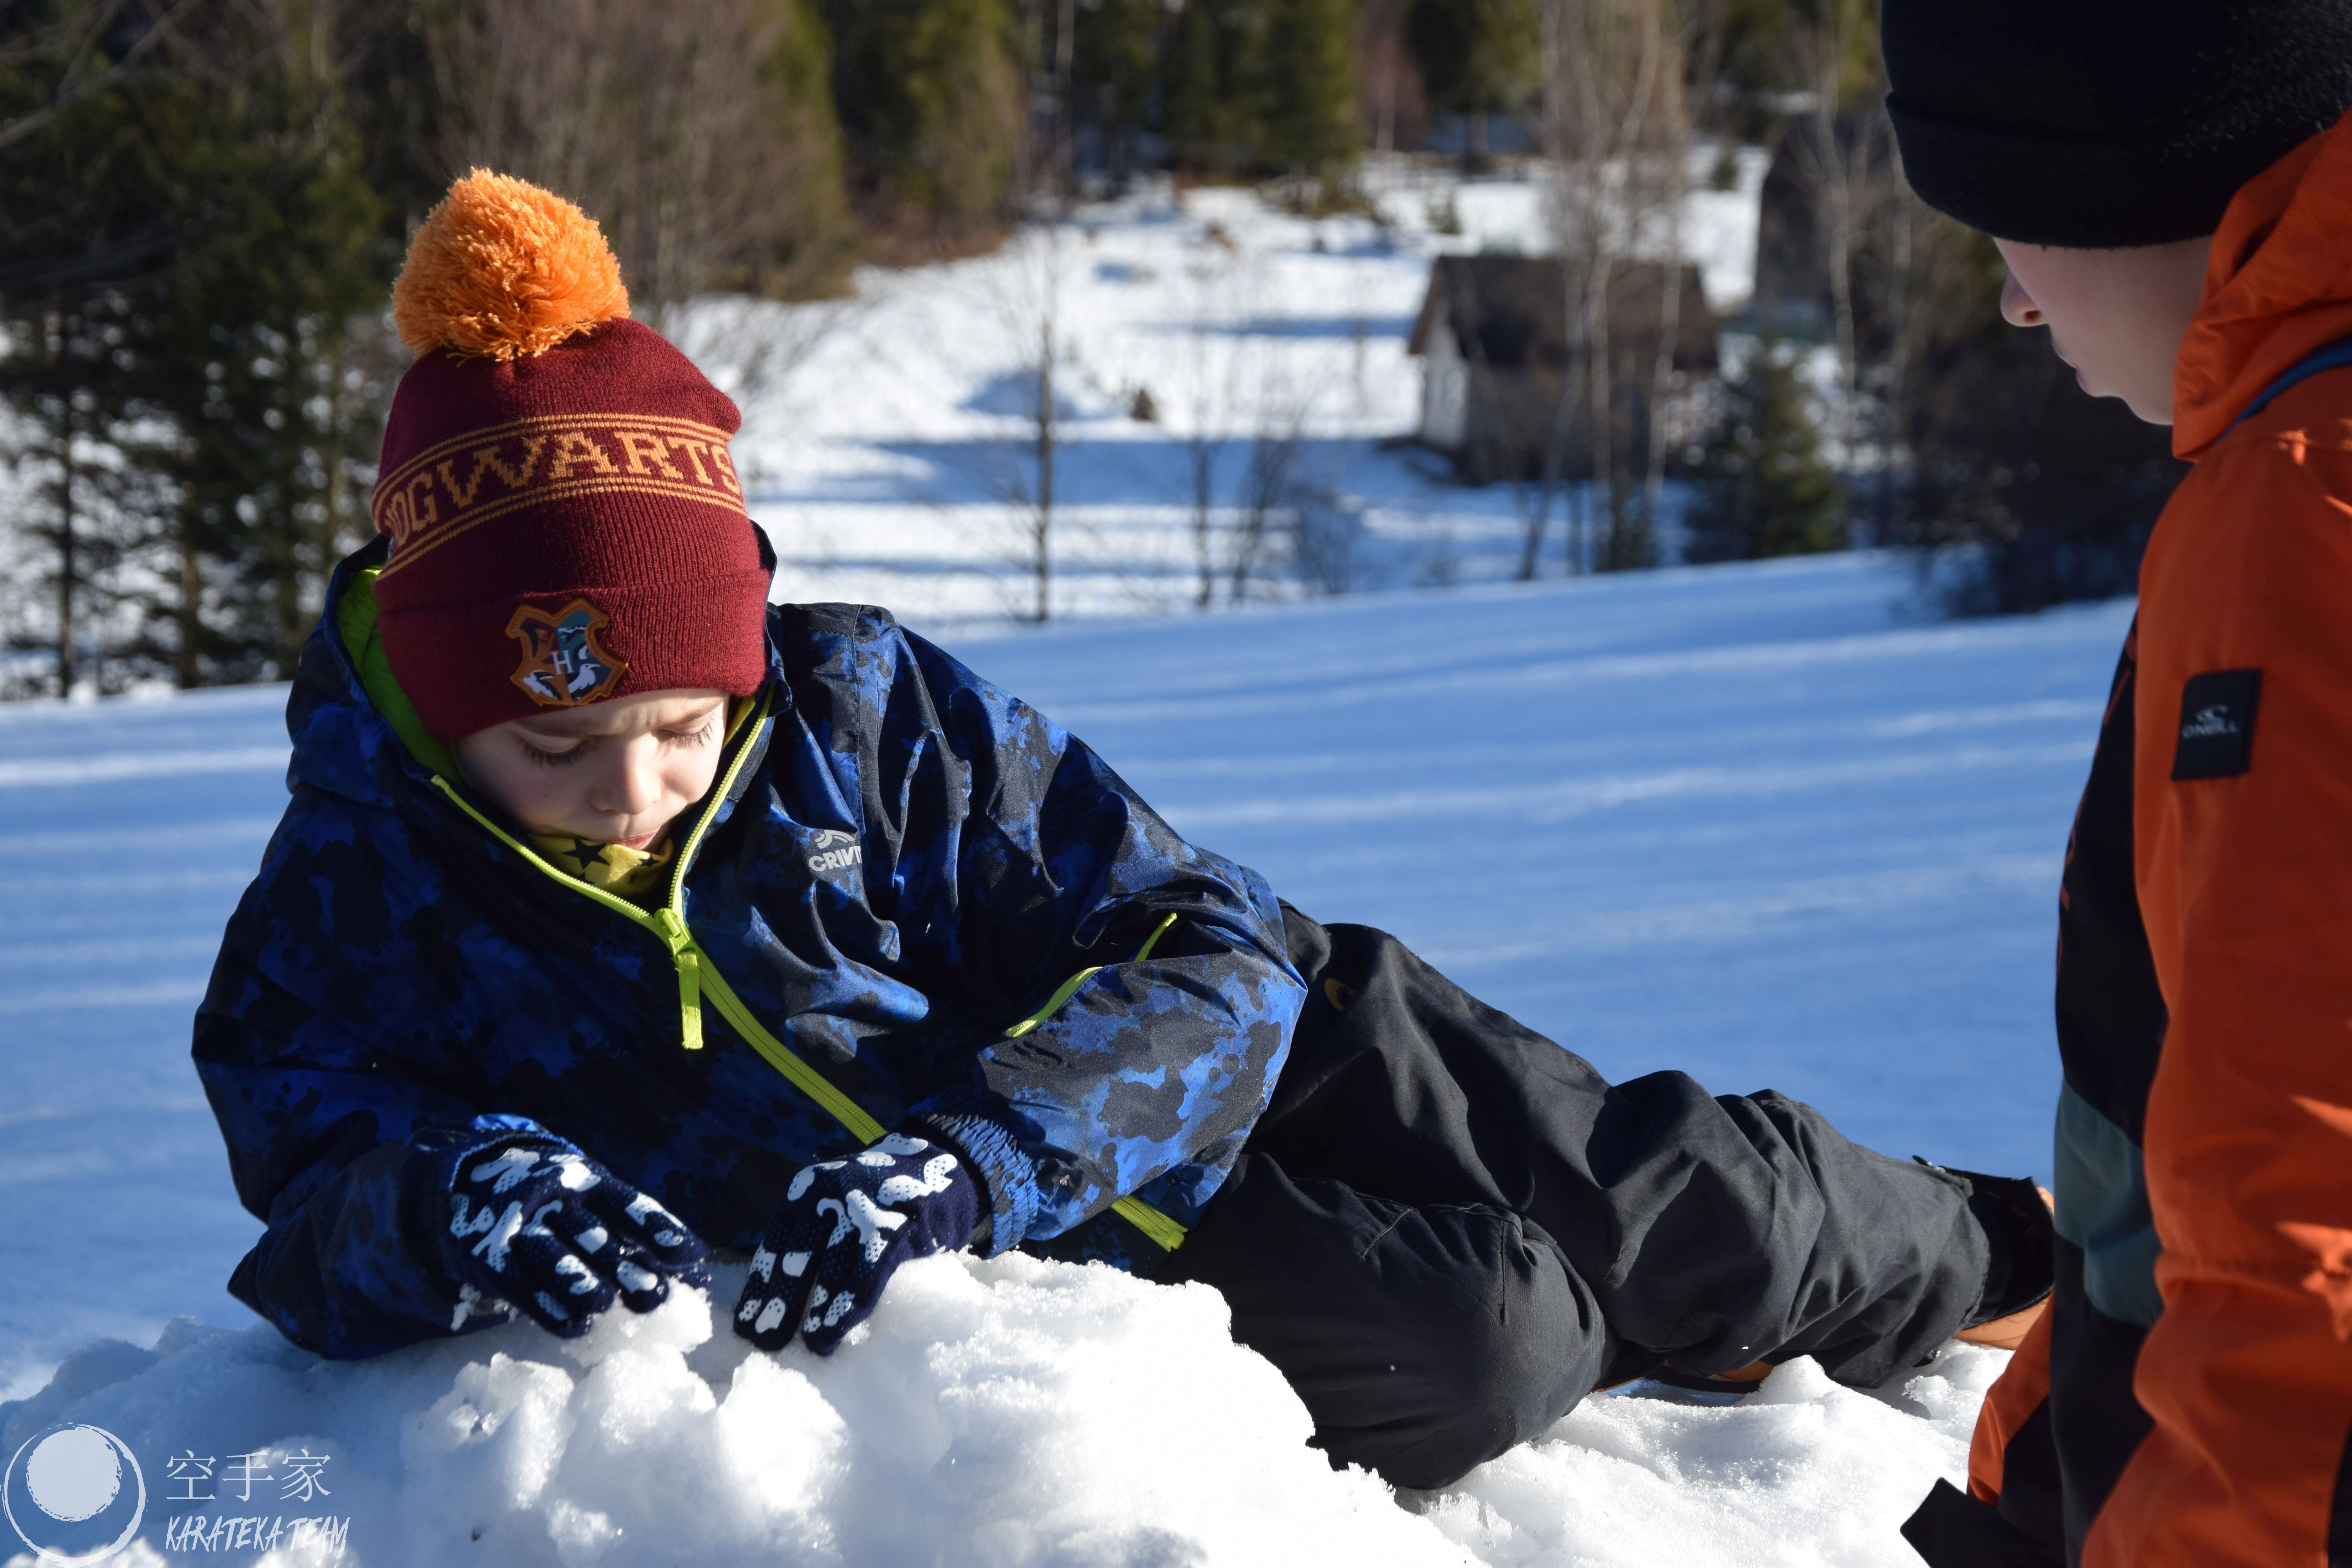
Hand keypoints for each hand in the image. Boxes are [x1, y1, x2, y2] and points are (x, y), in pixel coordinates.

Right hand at [439, 1123, 708, 1337]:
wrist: (472, 1180)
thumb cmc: (558, 1203)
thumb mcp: (591, 1200)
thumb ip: (636, 1234)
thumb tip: (697, 1276)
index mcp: (588, 1181)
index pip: (629, 1205)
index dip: (660, 1230)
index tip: (692, 1258)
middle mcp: (556, 1198)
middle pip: (594, 1234)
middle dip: (625, 1266)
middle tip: (656, 1297)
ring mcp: (522, 1225)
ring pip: (554, 1255)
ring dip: (581, 1283)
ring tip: (605, 1306)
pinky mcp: (491, 1256)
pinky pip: (520, 1283)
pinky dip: (547, 1307)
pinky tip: (575, 1327)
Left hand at [733, 1132, 978, 1354]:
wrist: (945, 1166)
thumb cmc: (881, 1198)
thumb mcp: (836, 1202)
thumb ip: (811, 1236)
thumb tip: (774, 1298)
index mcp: (807, 1190)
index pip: (775, 1245)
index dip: (759, 1289)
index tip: (745, 1327)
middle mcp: (830, 1193)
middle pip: (797, 1258)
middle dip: (779, 1305)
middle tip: (765, 1344)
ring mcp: (864, 1207)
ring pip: (833, 1269)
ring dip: (817, 1312)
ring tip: (810, 1345)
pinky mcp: (897, 1225)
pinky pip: (868, 1273)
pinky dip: (849, 1306)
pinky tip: (836, 1331)